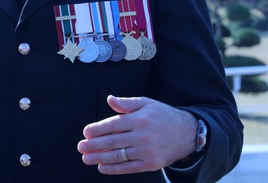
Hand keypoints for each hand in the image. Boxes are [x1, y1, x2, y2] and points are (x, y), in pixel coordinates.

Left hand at [77, 95, 197, 173]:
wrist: (187, 133)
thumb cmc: (164, 116)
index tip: (86, 132)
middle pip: (113, 141)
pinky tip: (102, 167)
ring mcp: (146, 151)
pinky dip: (114, 169)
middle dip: (94, 144)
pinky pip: (128, 167)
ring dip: (100, 157)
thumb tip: (110, 100)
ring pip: (118, 155)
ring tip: (87, 158)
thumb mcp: (147, 103)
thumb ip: (126, 103)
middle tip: (81, 147)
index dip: (98, 129)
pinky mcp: (150, 164)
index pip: (113, 124)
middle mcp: (142, 135)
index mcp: (139, 119)